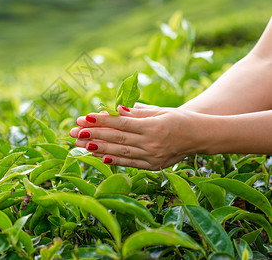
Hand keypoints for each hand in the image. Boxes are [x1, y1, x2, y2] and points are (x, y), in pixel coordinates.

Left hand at [70, 104, 205, 169]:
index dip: (102, 121)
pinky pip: (130, 163)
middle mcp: (152, 143)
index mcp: (153, 126)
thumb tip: (116, 110)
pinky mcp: (154, 166)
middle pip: (117, 138)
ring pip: (120, 152)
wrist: (202, 137)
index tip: (84, 117)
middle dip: (93, 134)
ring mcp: (152, 156)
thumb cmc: (180, 119)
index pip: (122, 123)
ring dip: (98, 148)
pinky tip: (99, 156)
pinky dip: (114, 160)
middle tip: (74, 132)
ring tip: (81, 145)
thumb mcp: (161, 111)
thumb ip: (138, 112)